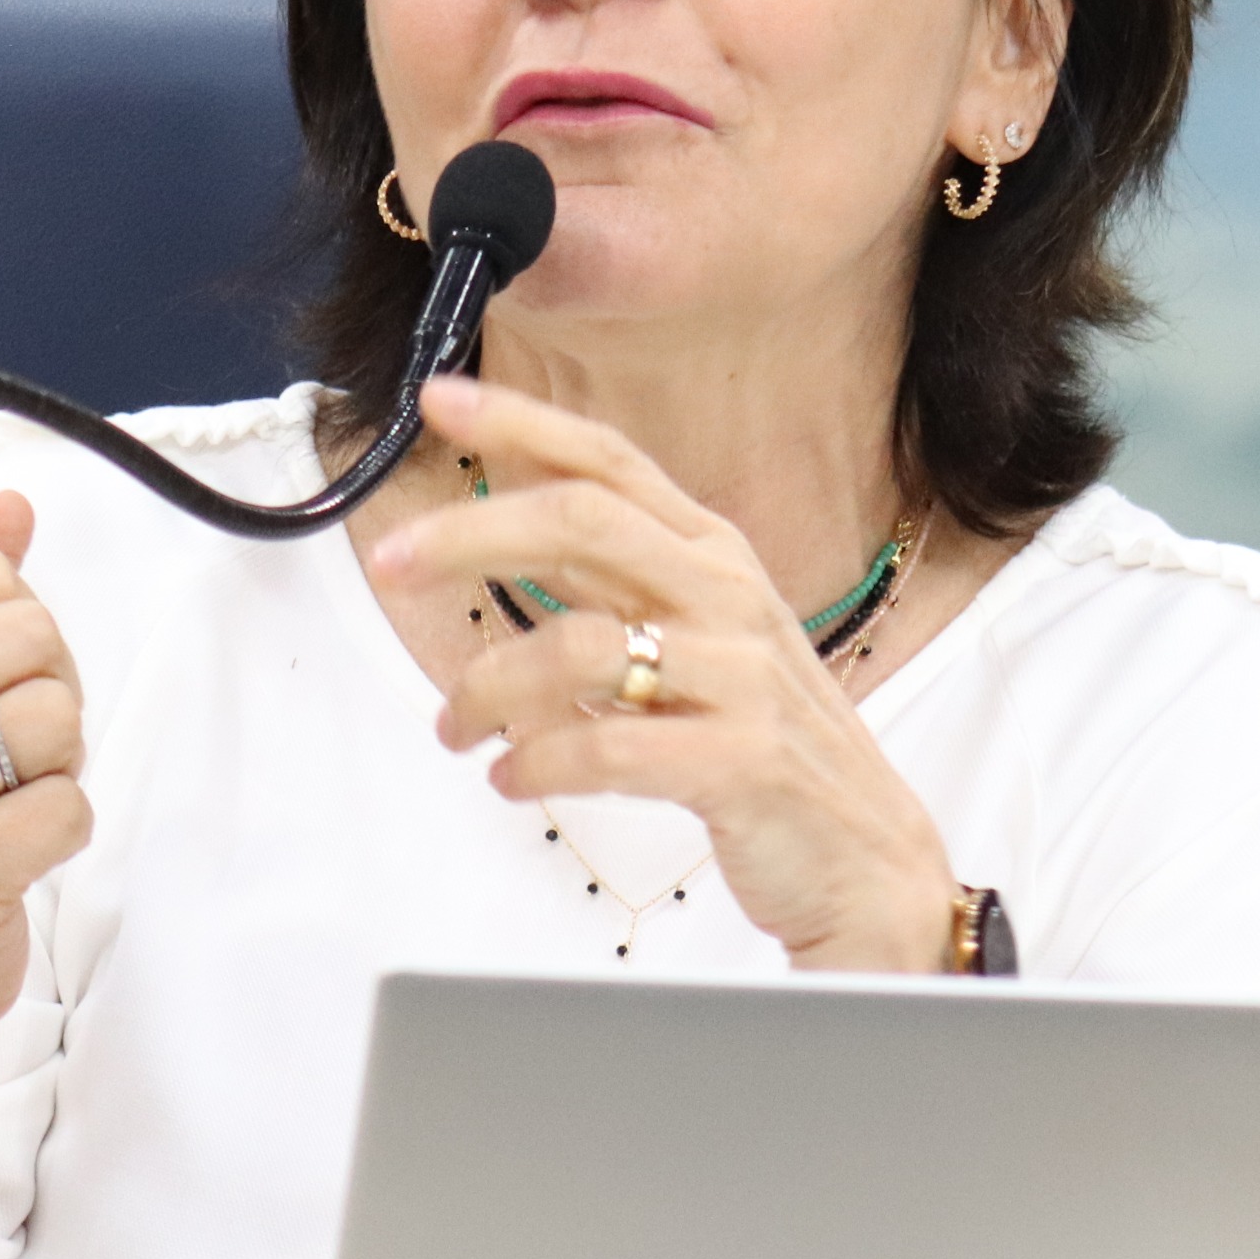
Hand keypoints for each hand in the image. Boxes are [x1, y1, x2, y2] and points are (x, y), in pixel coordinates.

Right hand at [0, 491, 91, 1048]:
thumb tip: (10, 505)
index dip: (19, 635)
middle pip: (34, 635)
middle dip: (48, 695)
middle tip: (2, 759)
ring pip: (58, 717)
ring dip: (56, 768)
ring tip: (1, 807)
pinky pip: (69, 806)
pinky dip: (62, 834)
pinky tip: (11, 857)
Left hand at [371, 377, 953, 971]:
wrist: (868, 859)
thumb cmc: (765, 748)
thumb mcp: (700, 641)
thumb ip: (615, 587)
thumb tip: (505, 535)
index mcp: (713, 556)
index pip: (609, 461)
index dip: (522, 423)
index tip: (440, 399)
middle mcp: (729, 597)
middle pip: (580, 521)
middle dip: (470, 533)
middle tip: (391, 563)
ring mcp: (741, 677)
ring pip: (578, 645)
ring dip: (488, 688)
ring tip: (455, 731)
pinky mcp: (742, 761)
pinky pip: (607, 748)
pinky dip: (539, 763)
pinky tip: (510, 779)